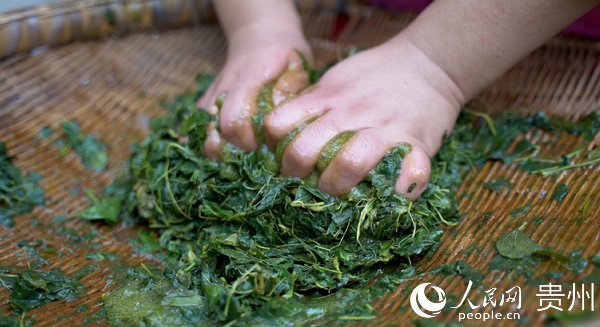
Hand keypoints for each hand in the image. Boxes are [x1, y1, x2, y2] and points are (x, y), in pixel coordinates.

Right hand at [197, 27, 311, 158]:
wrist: (260, 34)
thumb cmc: (284, 53)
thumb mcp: (297, 64)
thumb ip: (290, 89)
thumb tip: (278, 116)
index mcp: (247, 81)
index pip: (234, 121)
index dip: (246, 142)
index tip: (263, 149)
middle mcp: (223, 90)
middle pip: (214, 133)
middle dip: (232, 152)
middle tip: (253, 157)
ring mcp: (211, 96)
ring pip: (201, 132)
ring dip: (217, 150)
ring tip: (238, 157)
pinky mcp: (205, 101)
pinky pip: (196, 126)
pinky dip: (204, 142)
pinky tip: (221, 151)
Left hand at [263, 36, 464, 199]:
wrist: (430, 63)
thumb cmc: (376, 76)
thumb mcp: (335, 81)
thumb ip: (311, 104)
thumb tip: (281, 133)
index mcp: (327, 98)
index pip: (279, 125)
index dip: (274, 146)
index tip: (282, 157)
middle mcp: (350, 113)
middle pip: (303, 151)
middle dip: (296, 175)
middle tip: (305, 181)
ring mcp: (383, 129)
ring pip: (348, 163)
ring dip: (338, 185)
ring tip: (340, 190)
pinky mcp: (415, 143)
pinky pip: (409, 174)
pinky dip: (400, 190)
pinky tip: (393, 193)